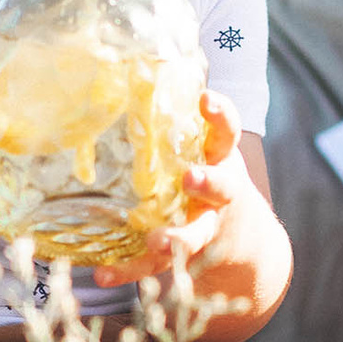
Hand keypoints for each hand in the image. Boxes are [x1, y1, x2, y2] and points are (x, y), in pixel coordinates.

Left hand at [88, 91, 256, 296]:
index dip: (220, 114)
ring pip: (195, 235)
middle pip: (221, 188)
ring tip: (157, 241)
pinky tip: (101, 274)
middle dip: (207, 183)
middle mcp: (219, 196)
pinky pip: (154, 266)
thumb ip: (173, 123)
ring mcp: (204, 228)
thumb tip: (124, 67)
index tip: (206, 99)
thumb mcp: (203, 150)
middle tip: (190, 178)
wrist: (241, 241)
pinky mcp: (181, 257)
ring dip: (177, 239)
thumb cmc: (208, 178)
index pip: (226, 132)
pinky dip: (128, 271)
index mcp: (220, 161)